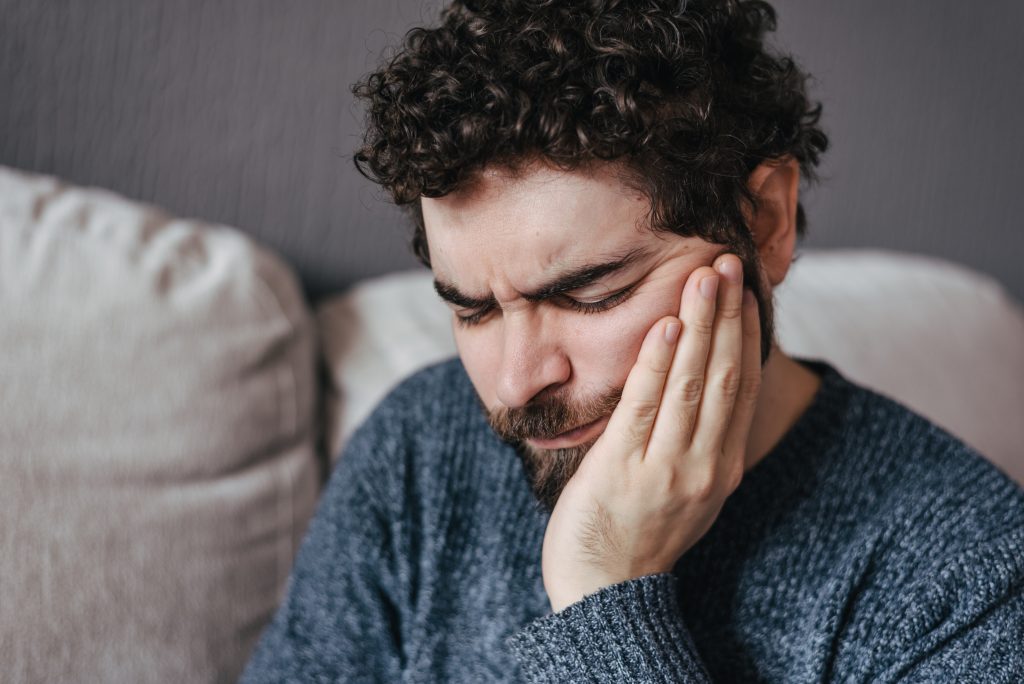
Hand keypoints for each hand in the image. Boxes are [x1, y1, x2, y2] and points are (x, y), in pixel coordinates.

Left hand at [541, 253, 761, 611]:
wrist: (603, 594)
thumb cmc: (636, 533)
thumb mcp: (682, 489)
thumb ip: (693, 439)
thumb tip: (694, 382)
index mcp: (720, 467)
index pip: (743, 388)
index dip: (746, 335)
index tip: (745, 289)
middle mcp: (703, 466)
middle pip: (724, 377)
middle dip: (727, 316)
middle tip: (727, 261)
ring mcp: (665, 470)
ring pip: (692, 385)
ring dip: (699, 327)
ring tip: (703, 277)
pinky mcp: (623, 471)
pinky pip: (644, 408)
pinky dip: (657, 364)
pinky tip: (663, 325)